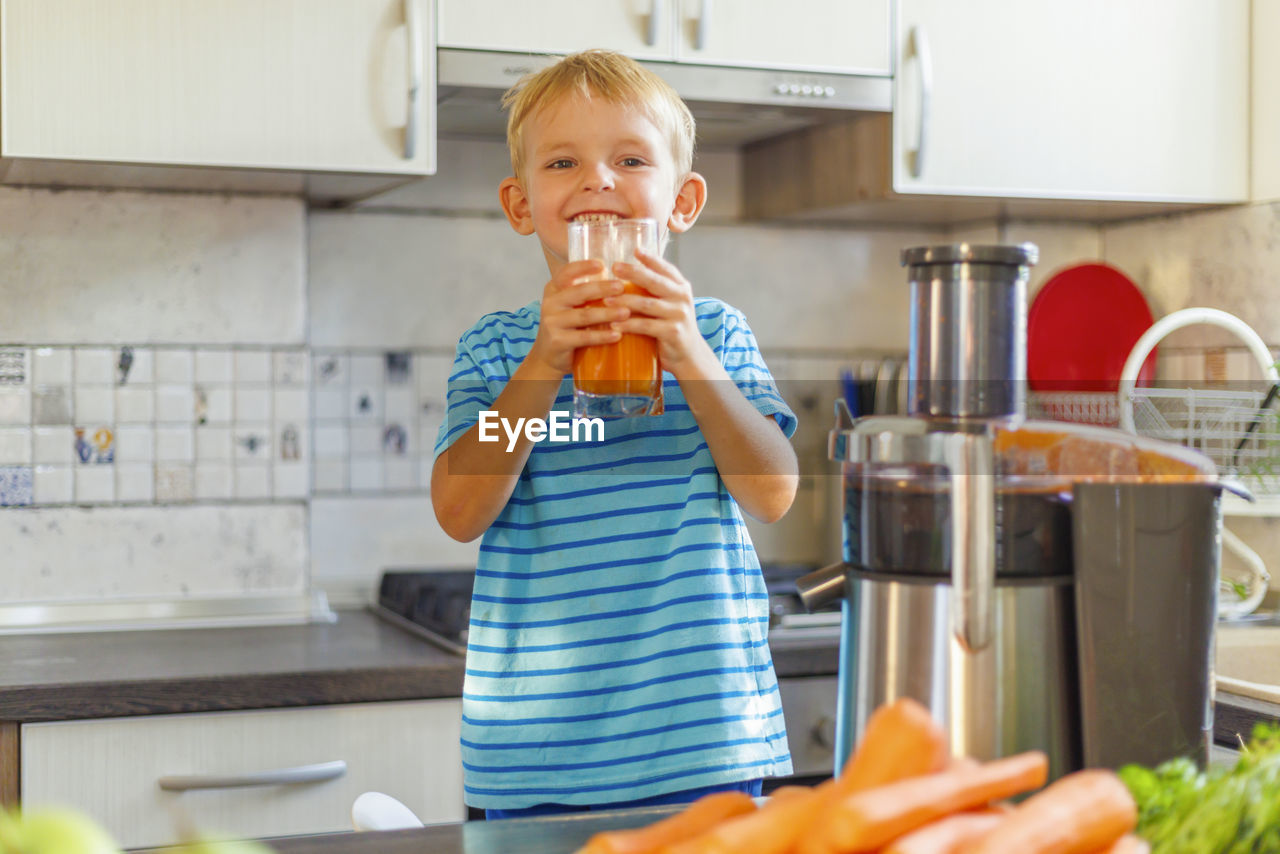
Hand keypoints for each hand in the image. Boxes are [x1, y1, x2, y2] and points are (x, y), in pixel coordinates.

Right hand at [524, 260, 629, 376]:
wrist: (548, 357)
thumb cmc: (567, 327)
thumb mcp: (570, 306)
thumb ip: (585, 292)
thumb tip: (619, 276)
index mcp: (554, 290)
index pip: (566, 272)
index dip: (583, 267)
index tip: (602, 264)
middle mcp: (551, 303)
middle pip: (579, 292)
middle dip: (602, 288)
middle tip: (622, 287)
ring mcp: (552, 323)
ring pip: (584, 315)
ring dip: (607, 313)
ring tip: (626, 312)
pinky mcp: (558, 341)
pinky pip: (584, 337)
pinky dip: (602, 336)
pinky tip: (617, 335)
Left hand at [609, 250, 714, 377]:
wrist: (689, 355)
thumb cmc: (671, 326)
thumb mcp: (668, 304)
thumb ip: (654, 290)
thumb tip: (625, 272)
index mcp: (681, 287)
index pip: (665, 268)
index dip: (651, 258)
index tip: (635, 250)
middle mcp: (682, 298)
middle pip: (655, 282)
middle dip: (634, 273)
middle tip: (614, 267)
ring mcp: (679, 315)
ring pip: (647, 304)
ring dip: (625, 301)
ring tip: (606, 300)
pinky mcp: (673, 332)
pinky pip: (646, 326)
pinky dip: (629, 325)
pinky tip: (614, 325)